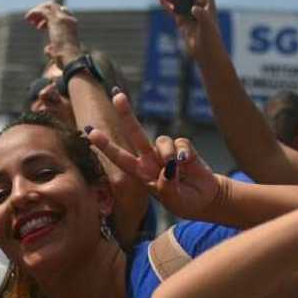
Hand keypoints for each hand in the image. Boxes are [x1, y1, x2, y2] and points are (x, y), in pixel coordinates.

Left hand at [25, 1, 81, 66]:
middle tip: (34, 23)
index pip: (61, 14)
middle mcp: (69, 20)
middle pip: (54, 7)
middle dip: (42, 12)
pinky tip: (28, 19)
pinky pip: (42, 10)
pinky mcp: (55, 20)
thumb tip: (47, 49)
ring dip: (37, 11)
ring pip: (48, 6)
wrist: (71, 59)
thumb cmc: (67, 60)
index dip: (49, 18)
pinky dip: (34, 12)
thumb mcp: (60, 53)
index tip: (41, 27)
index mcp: (72, 26)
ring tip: (29, 20)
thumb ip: (53, 49)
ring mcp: (63, 18)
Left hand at [84, 92, 219, 218]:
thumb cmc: (185, 203)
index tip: (91, 132)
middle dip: (126, 114)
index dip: (106, 146)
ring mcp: (165, 152)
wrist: (206, 199)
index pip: (120, 158)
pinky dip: (184, 152)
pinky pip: (180, 142)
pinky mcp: (182, 148)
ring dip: (168, 153)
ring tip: (178, 170)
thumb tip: (168, 167)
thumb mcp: (174, 201)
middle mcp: (150, 160)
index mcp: (142, 174)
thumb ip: (168, 187)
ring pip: (162, 139)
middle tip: (117, 95)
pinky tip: (188, 163)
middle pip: (135, 134)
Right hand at [153, 0, 226, 63]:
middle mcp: (198, 4)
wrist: (207, 55)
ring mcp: (189, 12)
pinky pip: (172, 9)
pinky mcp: (182, 21)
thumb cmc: (211, 40)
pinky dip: (165, 3)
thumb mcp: (207, 26)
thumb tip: (194, 8)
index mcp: (207, 1)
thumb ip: (202, 16)